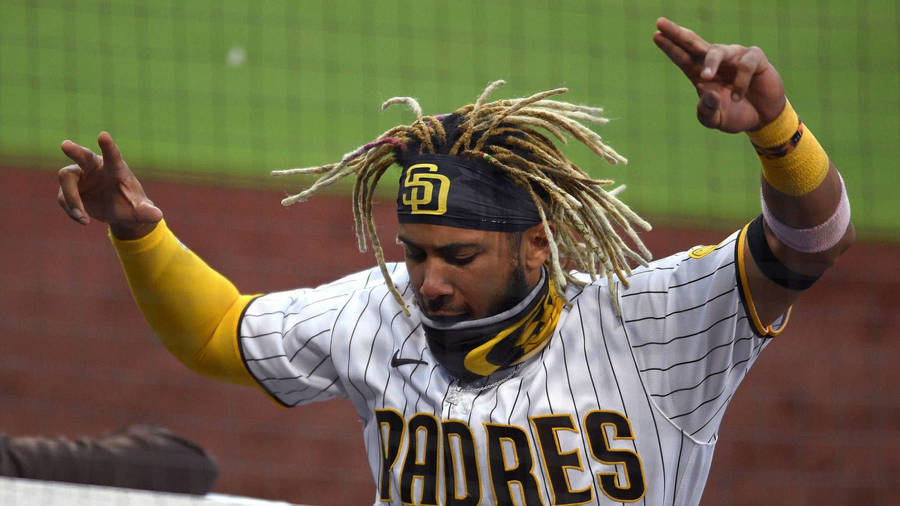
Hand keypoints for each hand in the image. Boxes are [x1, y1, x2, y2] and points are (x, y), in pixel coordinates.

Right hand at [57, 132, 162, 238]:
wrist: (120, 213)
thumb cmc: (132, 205)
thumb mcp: (141, 211)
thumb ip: (148, 212)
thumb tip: (158, 216)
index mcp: (116, 168)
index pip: (112, 155)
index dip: (108, 146)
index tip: (103, 135)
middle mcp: (96, 168)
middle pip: (83, 156)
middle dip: (74, 151)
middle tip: (65, 144)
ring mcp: (80, 176)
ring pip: (66, 179)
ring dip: (72, 199)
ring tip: (84, 218)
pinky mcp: (70, 188)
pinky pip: (62, 197)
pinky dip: (71, 210)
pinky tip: (84, 220)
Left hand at [653, 17, 785, 132]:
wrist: (763, 118)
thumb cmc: (735, 114)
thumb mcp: (715, 119)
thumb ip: (706, 111)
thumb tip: (706, 91)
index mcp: (700, 73)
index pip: (681, 57)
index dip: (669, 46)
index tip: (655, 35)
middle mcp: (715, 61)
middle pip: (692, 43)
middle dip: (676, 33)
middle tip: (660, 23)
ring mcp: (735, 57)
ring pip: (716, 51)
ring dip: (710, 64)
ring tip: (705, 78)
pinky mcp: (755, 59)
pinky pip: (744, 65)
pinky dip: (740, 83)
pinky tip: (738, 97)